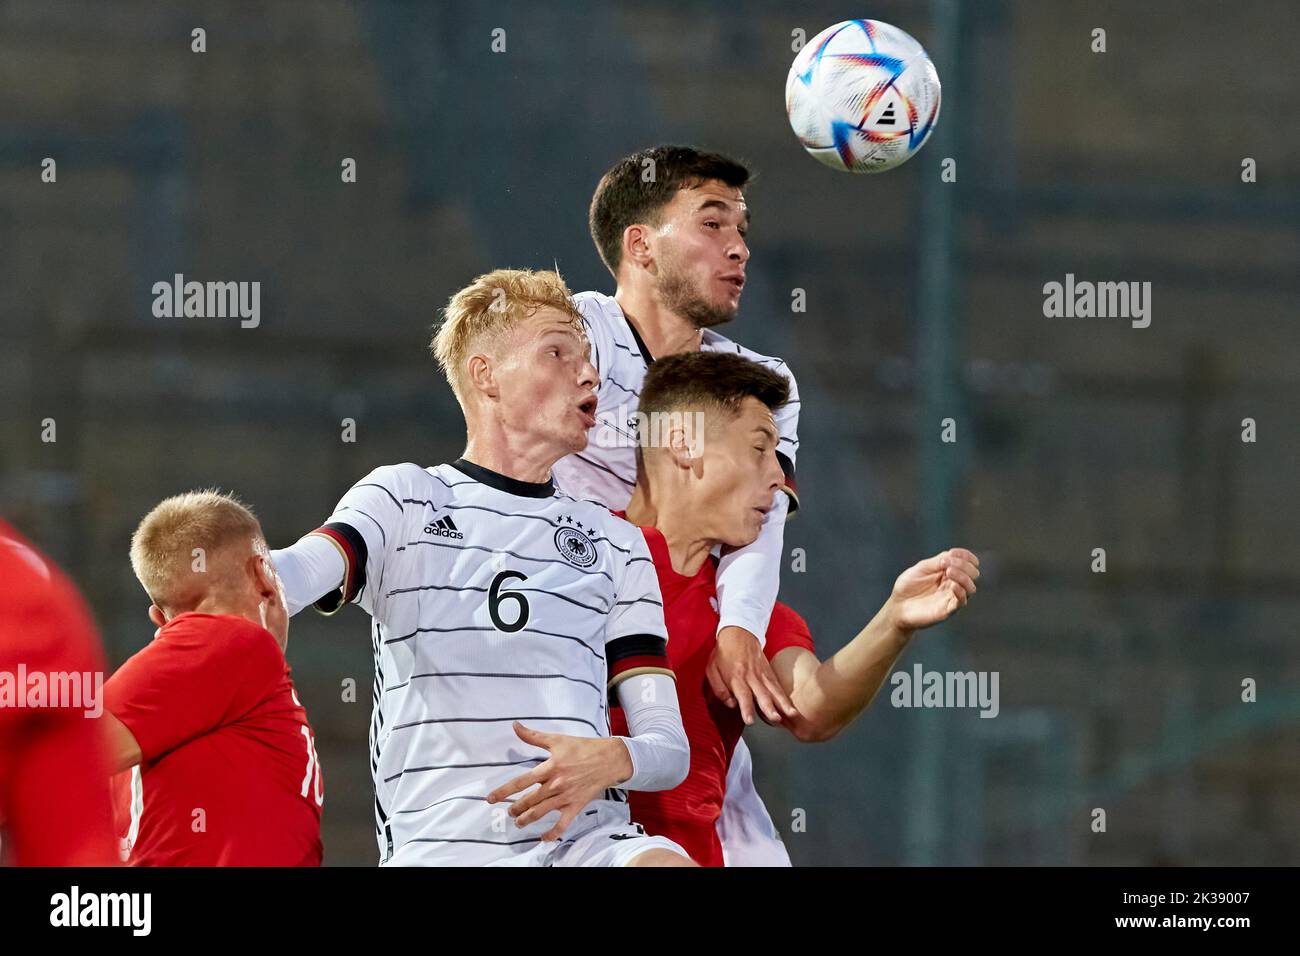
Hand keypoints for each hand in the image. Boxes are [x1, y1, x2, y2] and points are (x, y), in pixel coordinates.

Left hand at [485, 722, 631, 840]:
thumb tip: (515, 725)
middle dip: (515, 808)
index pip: (521, 781)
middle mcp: (555, 784)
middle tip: (509, 811)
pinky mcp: (576, 806)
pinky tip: (543, 837)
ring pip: (540, 813)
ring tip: (518, 822)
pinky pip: (562, 824)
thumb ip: (533, 736)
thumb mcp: (557, 739)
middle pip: (529, 801)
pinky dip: (552, 833)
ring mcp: (565, 797)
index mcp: (549, 768)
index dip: (504, 791)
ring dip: (526, 819)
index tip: (490, 798)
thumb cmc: (583, 747)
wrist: (609, 759)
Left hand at [706, 626, 798, 725]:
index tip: (750, 720)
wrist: (739, 633)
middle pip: (762, 694)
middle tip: (775, 719)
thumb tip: (731, 704)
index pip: (742, 695)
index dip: (746, 708)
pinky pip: (778, 687)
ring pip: (774, 691)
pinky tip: (792, 708)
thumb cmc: (724, 654)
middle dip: (769, 708)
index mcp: (736, 677)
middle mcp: (751, 677)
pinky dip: (785, 697)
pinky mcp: (769, 673)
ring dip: (783, 703)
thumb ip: (719, 689)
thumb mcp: (712, 670)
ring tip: (791, 714)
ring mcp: (763, 674)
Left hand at [886, 548, 979, 631]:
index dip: (965, 555)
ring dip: (963, 577)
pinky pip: (961, 602)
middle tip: (946, 564)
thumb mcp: (922, 568)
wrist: (897, 606)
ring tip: (948, 571)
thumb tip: (952, 555)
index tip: (953, 552)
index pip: (966, 562)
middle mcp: (953, 584)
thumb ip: (937, 561)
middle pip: (972, 574)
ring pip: (970, 588)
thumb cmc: (908, 586)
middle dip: (963, 565)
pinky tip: (953, 586)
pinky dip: (961, 592)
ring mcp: (952, 597)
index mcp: (948, 572)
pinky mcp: (948, 611)